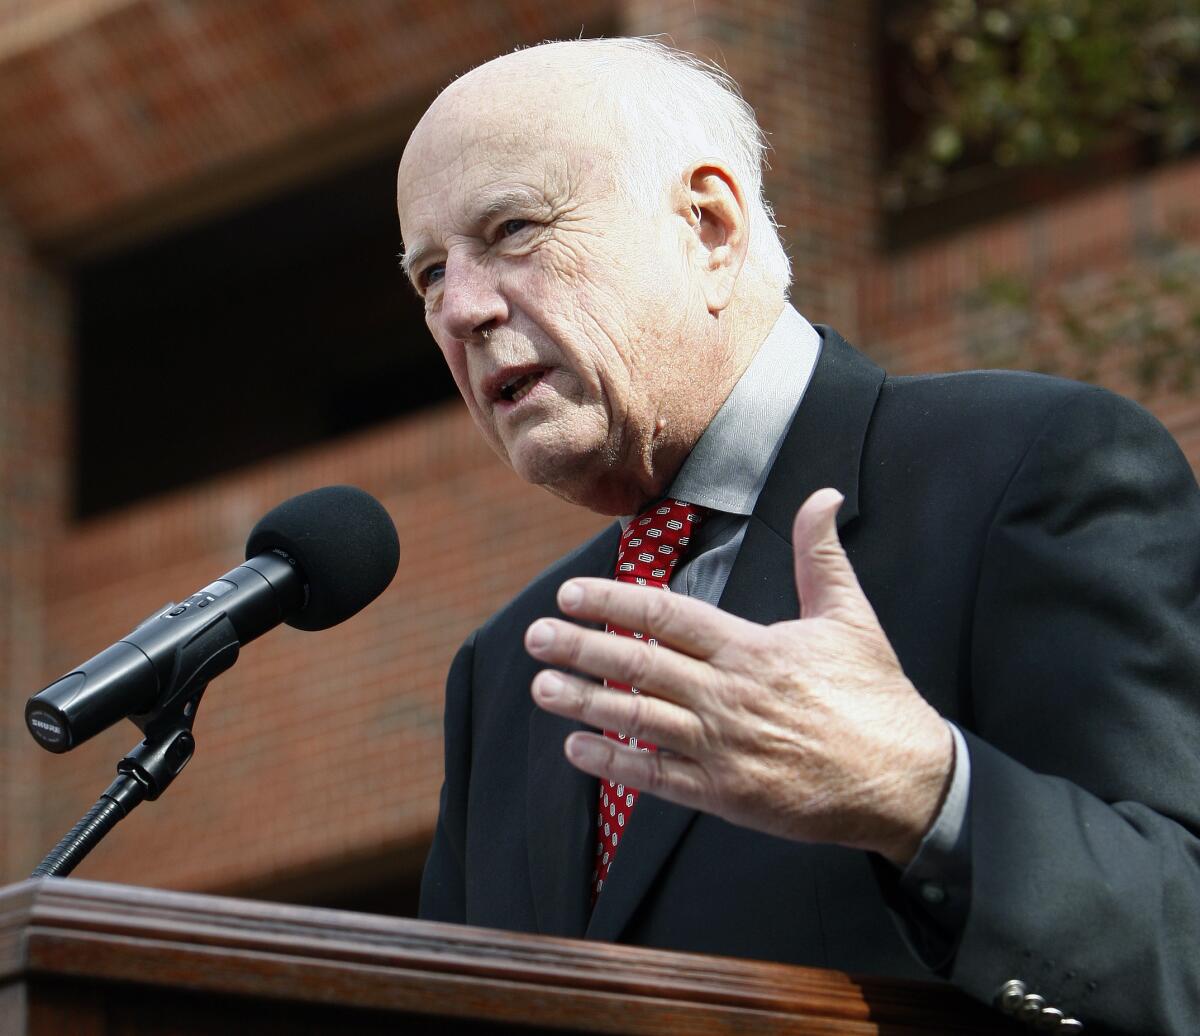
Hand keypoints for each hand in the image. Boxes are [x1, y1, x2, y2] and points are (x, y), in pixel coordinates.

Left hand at [525, 488, 953, 865]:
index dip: (613, 601)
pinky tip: (577, 749)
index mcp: (752, 648)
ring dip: (584, 702)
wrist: (905, 781)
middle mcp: (728, 694)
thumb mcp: (851, 617)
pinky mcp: (725, 794)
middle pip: (639, 664)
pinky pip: (656, 776)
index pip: (667, 615)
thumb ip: (823, 555)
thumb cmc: (876, 696)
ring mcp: (723, 747)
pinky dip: (613, 762)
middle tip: (535, 637)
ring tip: (541, 687)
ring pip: (637, 719)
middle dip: (580, 648)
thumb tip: (824, 495)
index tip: (570, 593)